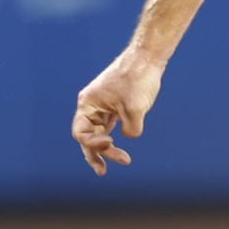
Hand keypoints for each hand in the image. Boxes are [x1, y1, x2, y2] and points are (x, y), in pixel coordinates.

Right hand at [70, 48, 163, 175]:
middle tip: (103, 171)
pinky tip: (117, 149)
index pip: (81, 133)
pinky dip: (111, 138)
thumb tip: (128, 136)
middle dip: (96, 154)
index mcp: (88, 103)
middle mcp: (91, 105)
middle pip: (88, 136)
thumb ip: (130, 130)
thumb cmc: (138, 78)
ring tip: (116, 163)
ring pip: (98, 132)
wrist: (147, 57)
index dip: (94, 144)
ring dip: (106, 149)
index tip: (111, 142)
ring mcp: (102, 105)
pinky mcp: (113, 105)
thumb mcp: (135, 110)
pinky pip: (107, 126)